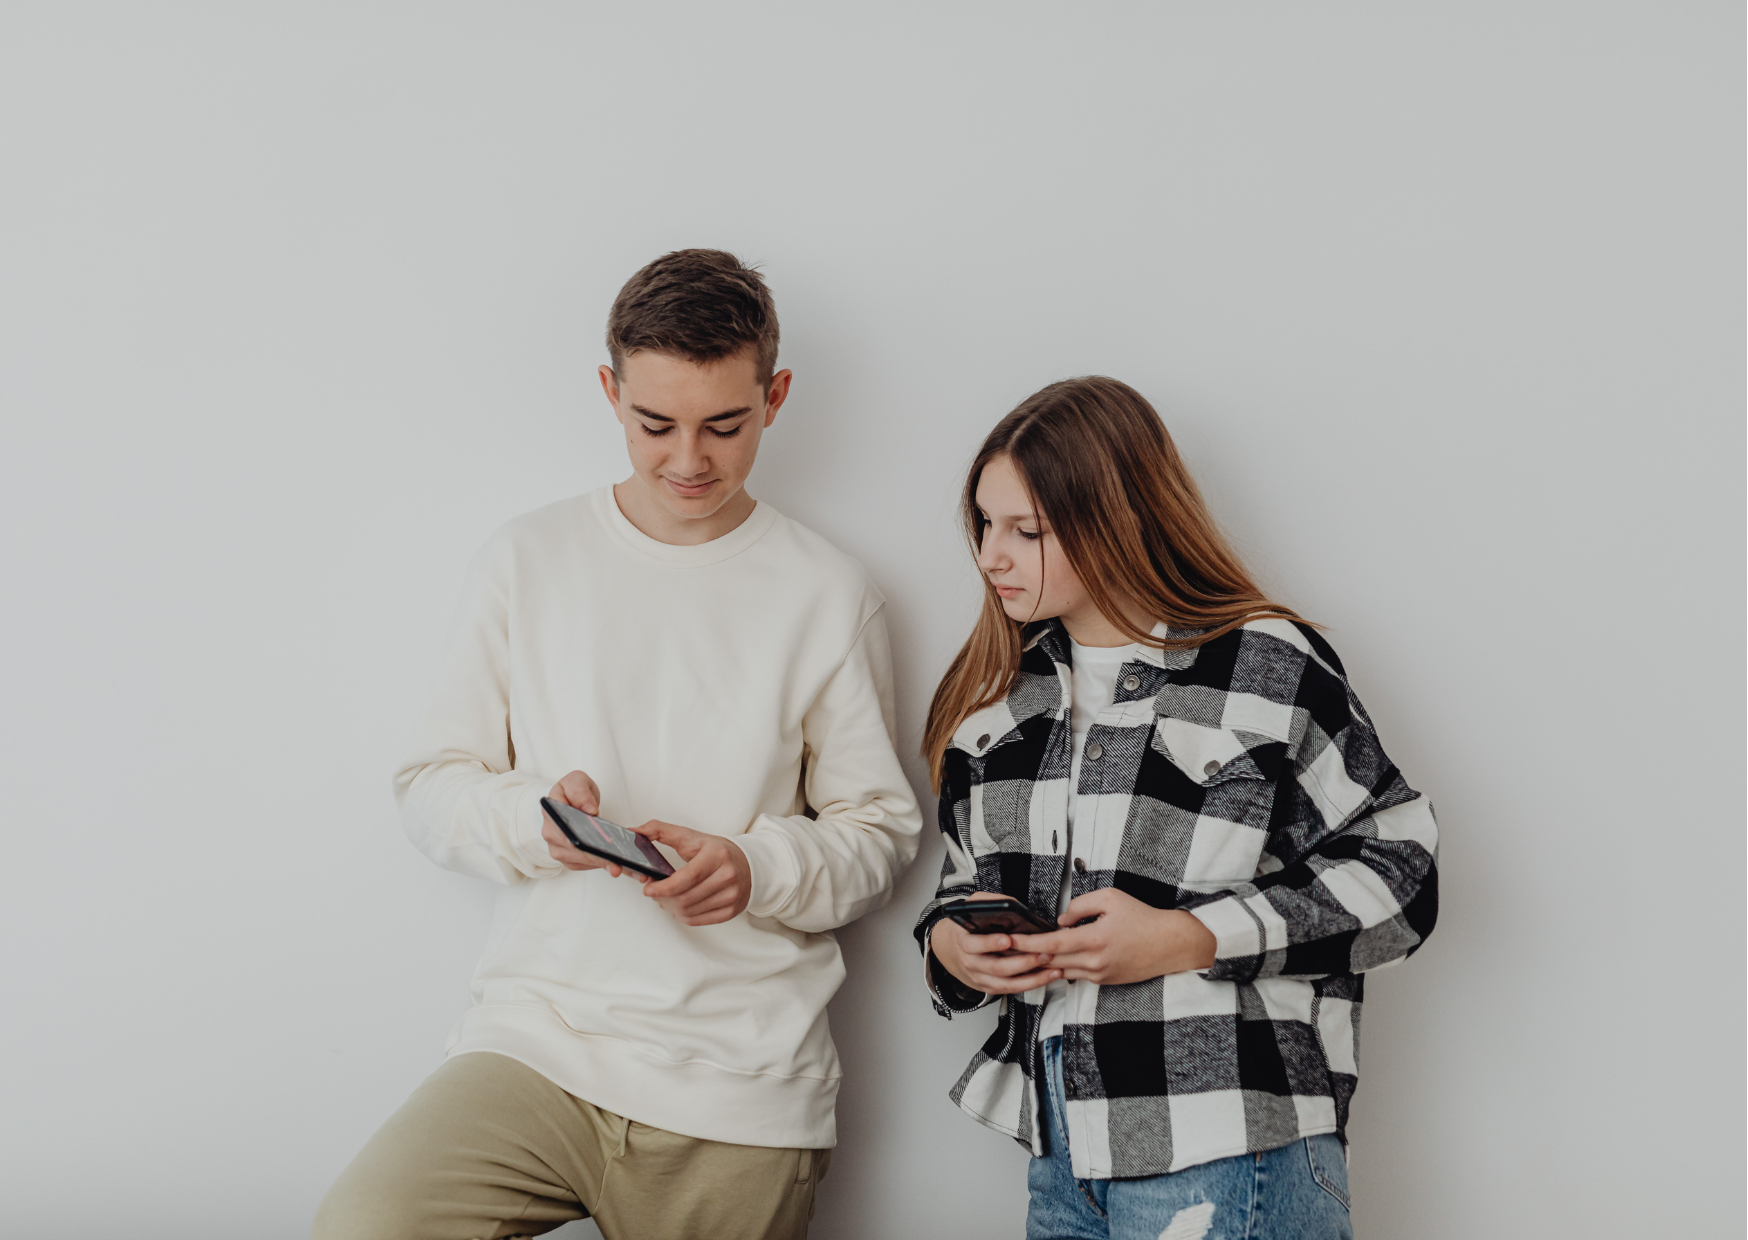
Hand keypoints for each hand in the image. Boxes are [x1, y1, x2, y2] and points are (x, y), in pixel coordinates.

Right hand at [541, 771, 632, 876]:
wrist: (573, 799)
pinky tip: (617, 864)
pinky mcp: (570, 858)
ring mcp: (559, 848)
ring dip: (601, 864)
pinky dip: (602, 865)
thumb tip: (589, 810)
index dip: (581, 842)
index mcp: (550, 814)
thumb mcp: (576, 781)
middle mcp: (551, 834)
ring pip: (581, 861)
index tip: (599, 847)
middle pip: (574, 851)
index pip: (564, 831)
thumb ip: (580, 792)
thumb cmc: (573, 790)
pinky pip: (585, 865)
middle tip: (617, 864)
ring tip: (621, 866)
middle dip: (596, 858)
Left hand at [634, 822, 751, 925]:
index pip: (687, 877)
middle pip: (686, 898)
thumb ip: (661, 831)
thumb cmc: (716, 850)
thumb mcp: (691, 836)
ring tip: (665, 899)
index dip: (664, 887)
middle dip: (663, 898)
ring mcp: (732, 896)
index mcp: (717, 855)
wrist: (749, 864)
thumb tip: (634, 832)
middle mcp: (728, 876)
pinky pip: (698, 920)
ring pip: (689, 911)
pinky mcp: (731, 911)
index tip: (648, 889)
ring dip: (670, 908)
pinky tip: (678, 906)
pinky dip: (682, 915)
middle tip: (654, 893)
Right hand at [930, 892, 1061, 995]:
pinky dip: (1030, 985)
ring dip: (1032, 978)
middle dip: (1022, 962)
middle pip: (997, 967)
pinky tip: (1046, 977)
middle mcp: (971, 963)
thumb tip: (1013, 905)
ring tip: (1052, 969)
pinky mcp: (989, 987)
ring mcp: (980, 978)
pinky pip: (1011, 990)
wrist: (948, 949)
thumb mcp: (972, 907)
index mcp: (964, 942)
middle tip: (1042, 954)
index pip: (975, 944)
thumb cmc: (965, 927)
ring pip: (1007, 984)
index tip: (1008, 939)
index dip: (991, 943)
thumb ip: (990, 902)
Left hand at [1009, 888, 1216, 986]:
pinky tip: (1050, 959)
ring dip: (1043, 963)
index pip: (1051, 944)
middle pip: (1051, 962)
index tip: (1009, 940)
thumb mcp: (1110, 898)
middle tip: (1007, 947)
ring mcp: (1099, 974)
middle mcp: (1094, 962)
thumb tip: (1060, 920)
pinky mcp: (1104, 981)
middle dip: (1027, 955)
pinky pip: (1076, 975)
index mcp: (1094, 939)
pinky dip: (1062, 966)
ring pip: (1061, 971)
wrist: (1169, 944)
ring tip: (1023, 953)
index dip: (1027, 943)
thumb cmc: (1141, 917)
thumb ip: (1080, 906)